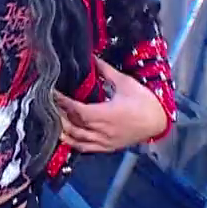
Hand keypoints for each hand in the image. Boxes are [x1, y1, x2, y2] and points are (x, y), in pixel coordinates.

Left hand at [53, 59, 167, 152]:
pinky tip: (67, 136)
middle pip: (73, 126)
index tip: (52, 93)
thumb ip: (106, 71)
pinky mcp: (108, 147)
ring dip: (64, 131)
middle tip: (48, 106)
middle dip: (59, 116)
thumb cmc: (145, 101)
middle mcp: (102, 131)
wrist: (159, 121)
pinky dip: (74, 143)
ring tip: (53, 120)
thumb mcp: (125, 83)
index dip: (62, 102)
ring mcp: (105, 142)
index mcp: (106, 114)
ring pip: (77, 140)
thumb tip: (93, 59)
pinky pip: (86, 148)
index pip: (76, 110)